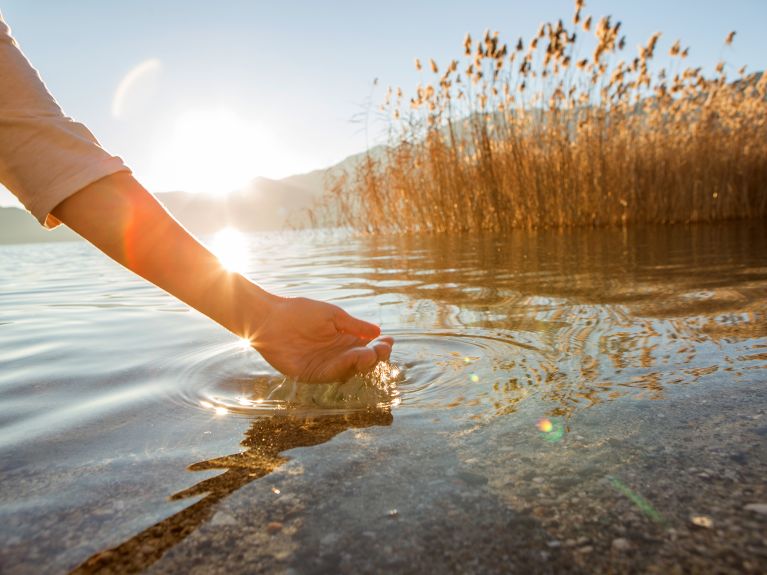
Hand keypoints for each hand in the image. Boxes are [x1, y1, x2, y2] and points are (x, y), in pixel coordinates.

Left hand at [252, 297, 393, 382]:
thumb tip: (378, 331)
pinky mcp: (310, 375)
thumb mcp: (332, 316)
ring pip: (349, 370)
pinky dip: (344, 367)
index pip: (367, 348)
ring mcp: (324, 367)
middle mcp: (336, 356)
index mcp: (343, 341)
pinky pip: (331, 374)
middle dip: (375, 357)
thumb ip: (354, 326)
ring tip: (371, 354)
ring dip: (362, 363)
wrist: (270, 318)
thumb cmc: (299, 312)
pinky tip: (354, 357)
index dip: (379, 346)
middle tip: (383, 349)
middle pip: (361, 362)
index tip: (390, 340)